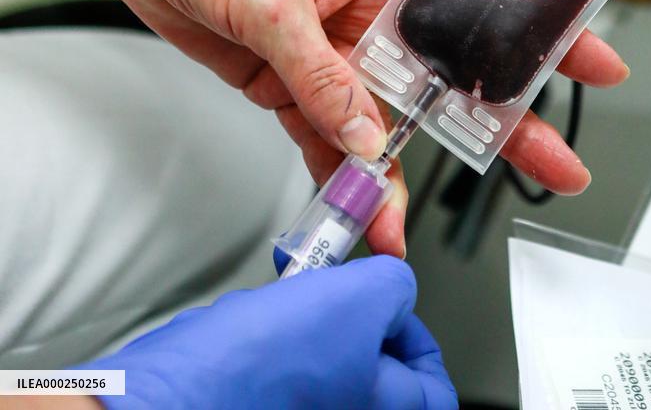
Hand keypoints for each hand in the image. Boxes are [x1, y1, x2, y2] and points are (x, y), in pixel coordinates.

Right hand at [83, 257, 457, 409]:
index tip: (400, 312)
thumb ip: (394, 287)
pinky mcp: (263, 407)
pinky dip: (281, 337)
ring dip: (319, 324)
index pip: (434, 394)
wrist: (181, 391)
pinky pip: (289, 371)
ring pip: (331, 367)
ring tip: (302, 299)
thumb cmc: (268, 364)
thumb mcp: (362, 297)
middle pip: (380, 378)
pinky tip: (267, 316)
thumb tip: (396, 289)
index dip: (421, 344)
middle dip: (362, 324)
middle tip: (348, 297)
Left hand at [102, 0, 627, 257]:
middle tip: (552, 164)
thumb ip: (322, 75)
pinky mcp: (287, 85)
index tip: (590, 60)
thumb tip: (365, 137)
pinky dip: (339, 177)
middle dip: (499, 122)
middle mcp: (362, 20)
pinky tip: (355, 207)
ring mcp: (327, 58)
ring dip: (397, 174)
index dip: (537, 36)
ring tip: (407, 222)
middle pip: (445, 79)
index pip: (474, 9)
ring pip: (384, 124)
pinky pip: (325, 140)